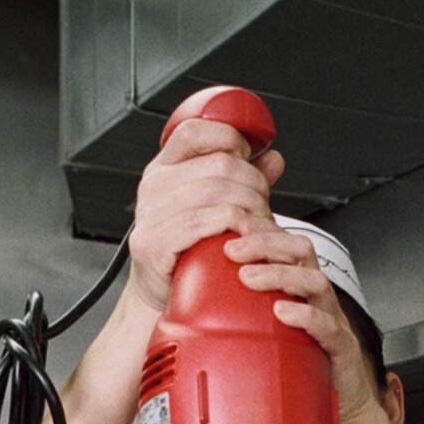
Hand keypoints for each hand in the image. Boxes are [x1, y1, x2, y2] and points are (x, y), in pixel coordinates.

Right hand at [127, 119, 284, 314]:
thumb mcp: (213, 205)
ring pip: (217, 193)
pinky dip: (232, 228)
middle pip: (219, 164)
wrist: (162, 292)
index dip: (230, 139)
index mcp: (164, 168)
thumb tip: (273, 159)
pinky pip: (202, 224)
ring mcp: (150, 214)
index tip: (248, 158)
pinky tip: (243, 238)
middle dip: (254, 184)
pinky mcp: (153, 244)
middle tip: (262, 205)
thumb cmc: (188, 249)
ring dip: (250, 208)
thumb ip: (241, 179)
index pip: (196, 131)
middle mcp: (154, 186)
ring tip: (257, 225)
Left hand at [223, 225, 383, 423]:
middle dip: (265, 245)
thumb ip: (242, 318)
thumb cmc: (304, 368)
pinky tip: (284, 313)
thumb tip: (192, 314)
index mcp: (299, 290)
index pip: (283, 246)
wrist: (341, 405)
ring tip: (250, 278)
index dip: (258, 234)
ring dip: (280, 275)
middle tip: (234, 251)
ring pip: (314, 282)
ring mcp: (331, 320)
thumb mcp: (267, 336)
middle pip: (300, 252)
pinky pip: (327, 326)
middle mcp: (317, 299)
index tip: (227, 235)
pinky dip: (306, 316)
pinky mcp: (341, 347)